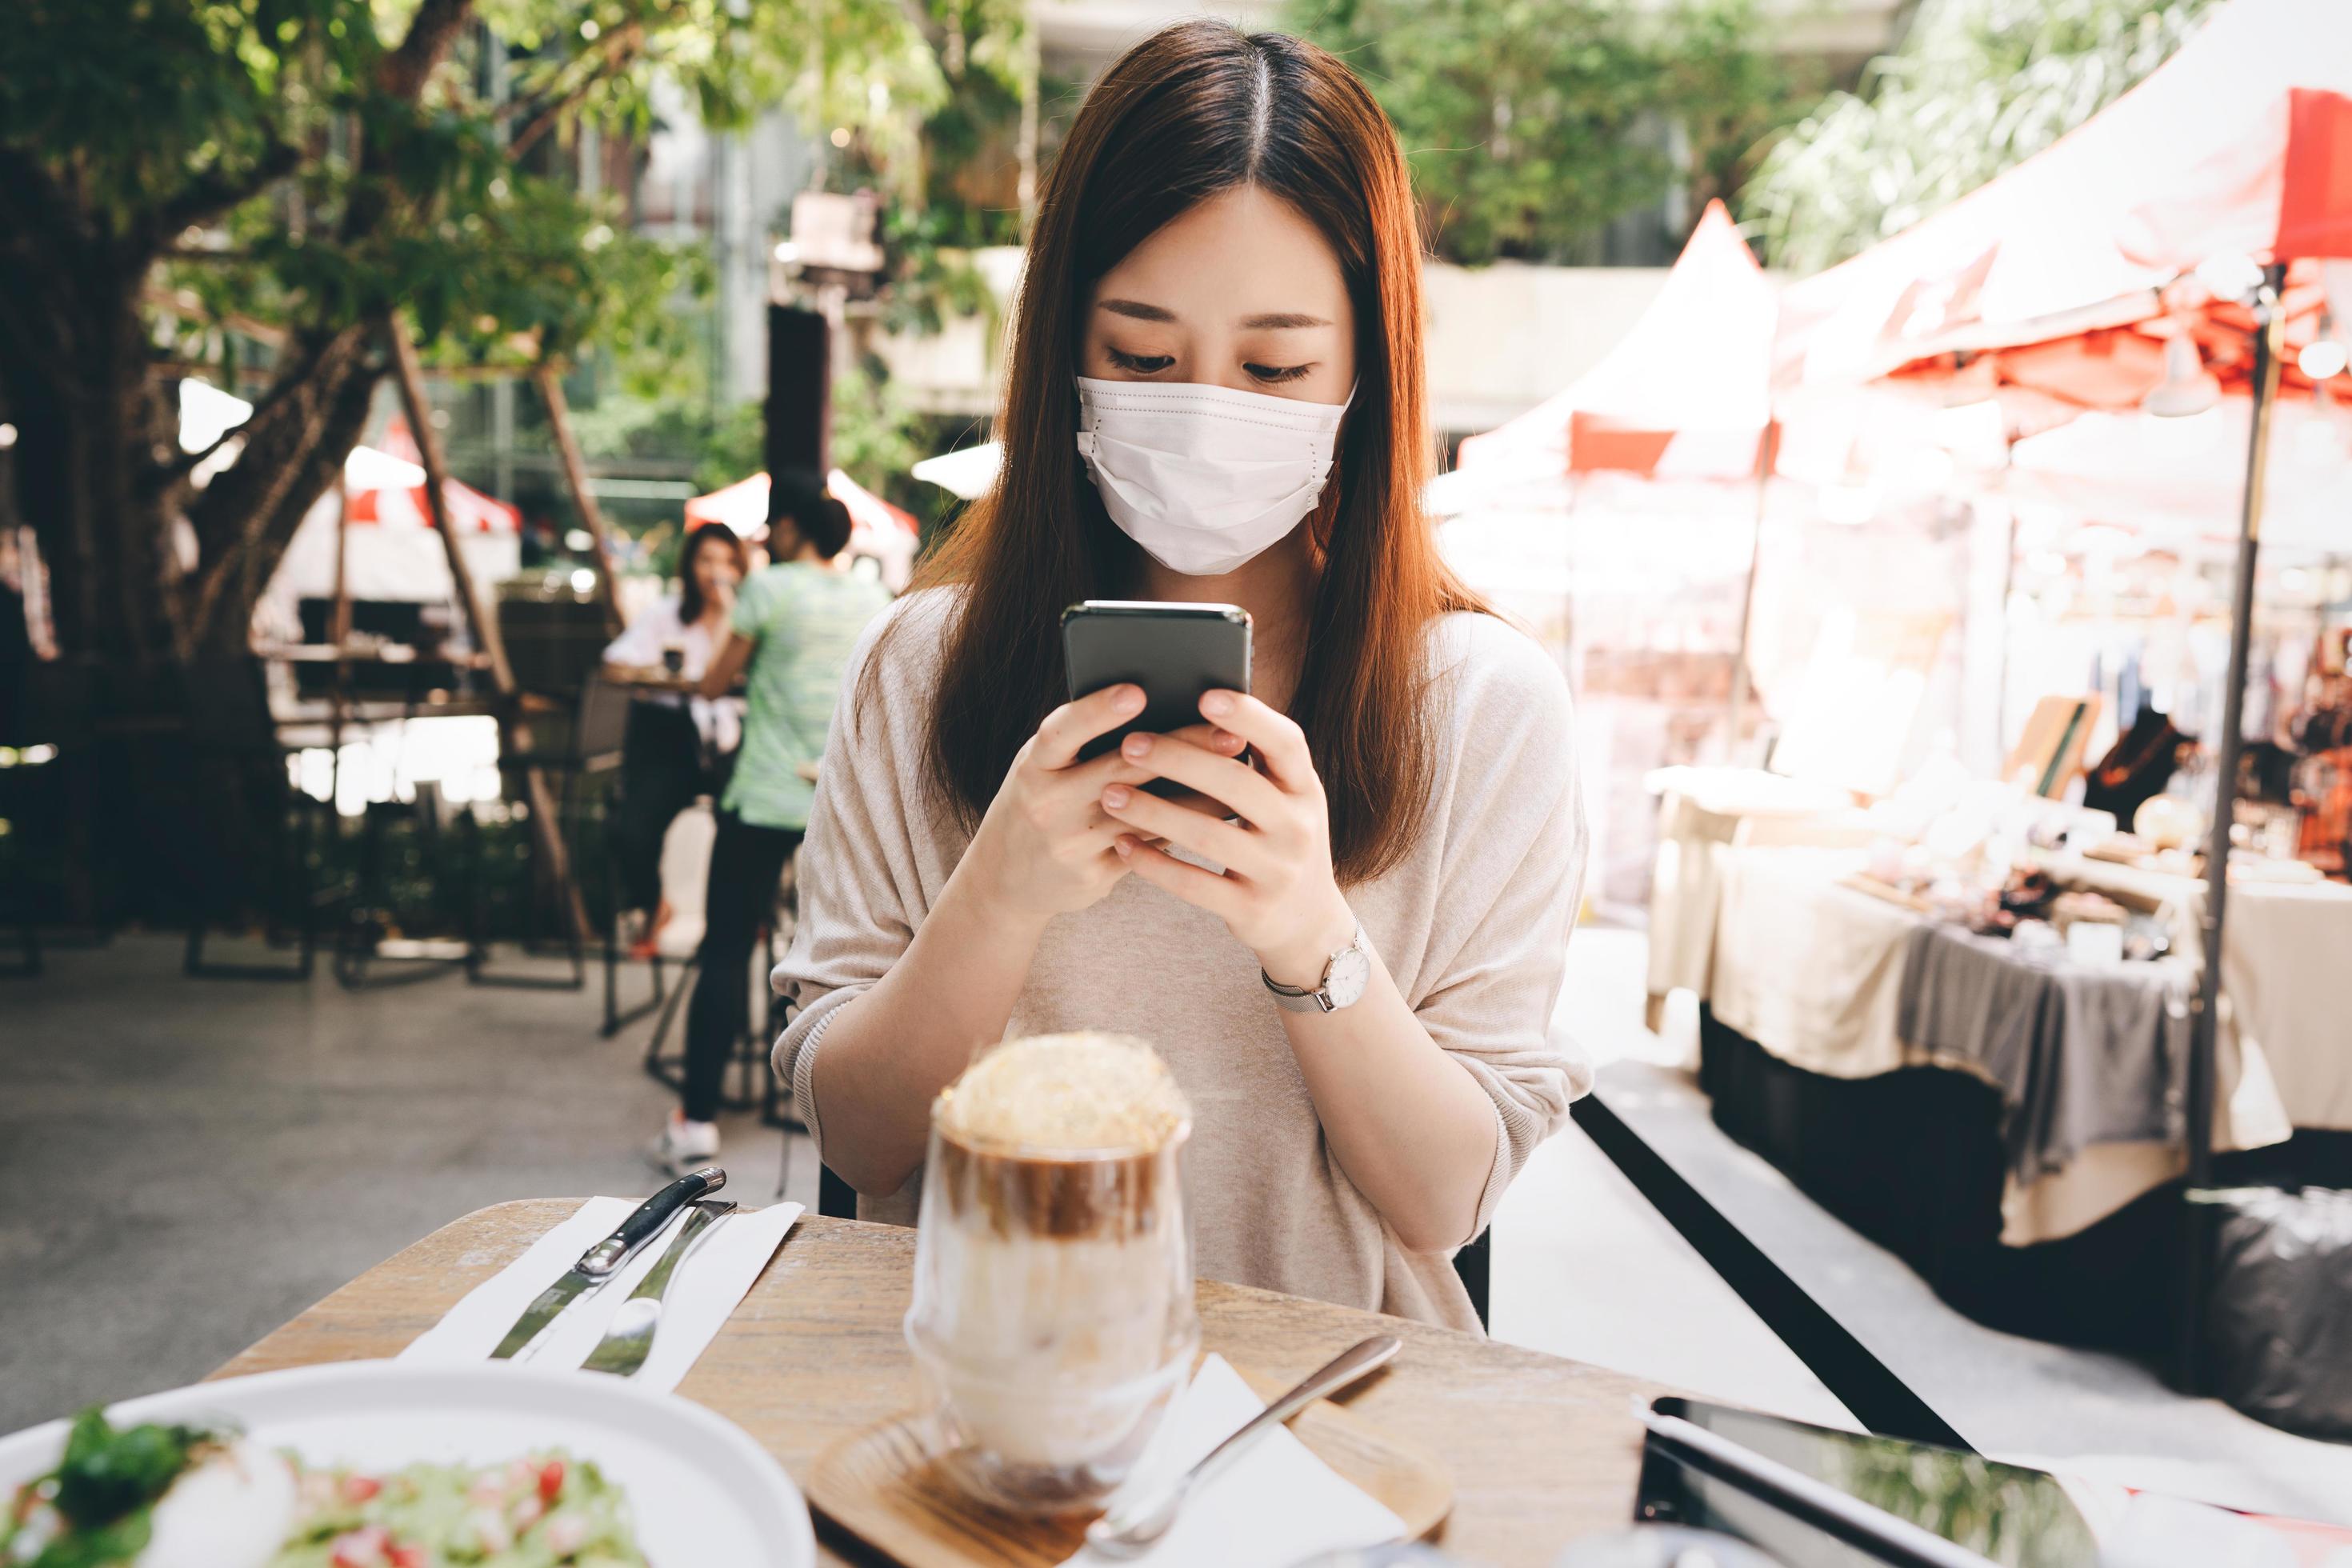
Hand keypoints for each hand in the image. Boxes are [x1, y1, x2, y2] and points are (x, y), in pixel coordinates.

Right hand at [961, 683, 1246, 922]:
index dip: (1096, 712)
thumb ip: (1086, 743)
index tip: (1136, 691)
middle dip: (1180, 748)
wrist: (1006, 877)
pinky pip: (1148, 847)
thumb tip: (1163, 705)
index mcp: (1034, 765)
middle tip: (1229, 732)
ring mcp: (1069, 844)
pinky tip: (1221, 811)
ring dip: (1198, 792)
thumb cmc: (1043, 800)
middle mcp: (1047, 804)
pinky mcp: (1092, 876)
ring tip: (1241, 771)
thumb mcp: (1047, 767)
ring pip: (1145, 813)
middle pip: (1119, 770)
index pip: (1061, 732)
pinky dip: (1185, 825)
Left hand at [1099, 690, 1355, 987]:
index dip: (1250, 717)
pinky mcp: (1251, 909)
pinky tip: (1123, 845)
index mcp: (1305, 789)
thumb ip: (1254, 763)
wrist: (1307, 923)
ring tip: (1110, 795)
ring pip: (1208, 834)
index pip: (1286, 743)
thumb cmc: (1279, 841)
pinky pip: (1193, 884)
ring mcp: (1277, 872)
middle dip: (1179, 760)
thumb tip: (1194, 704)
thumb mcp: (1285, 801)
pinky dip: (1154, 864)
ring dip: (1154, 812)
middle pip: (1237, 784)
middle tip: (1129, 743)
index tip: (1205, 696)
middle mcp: (1298, 828)